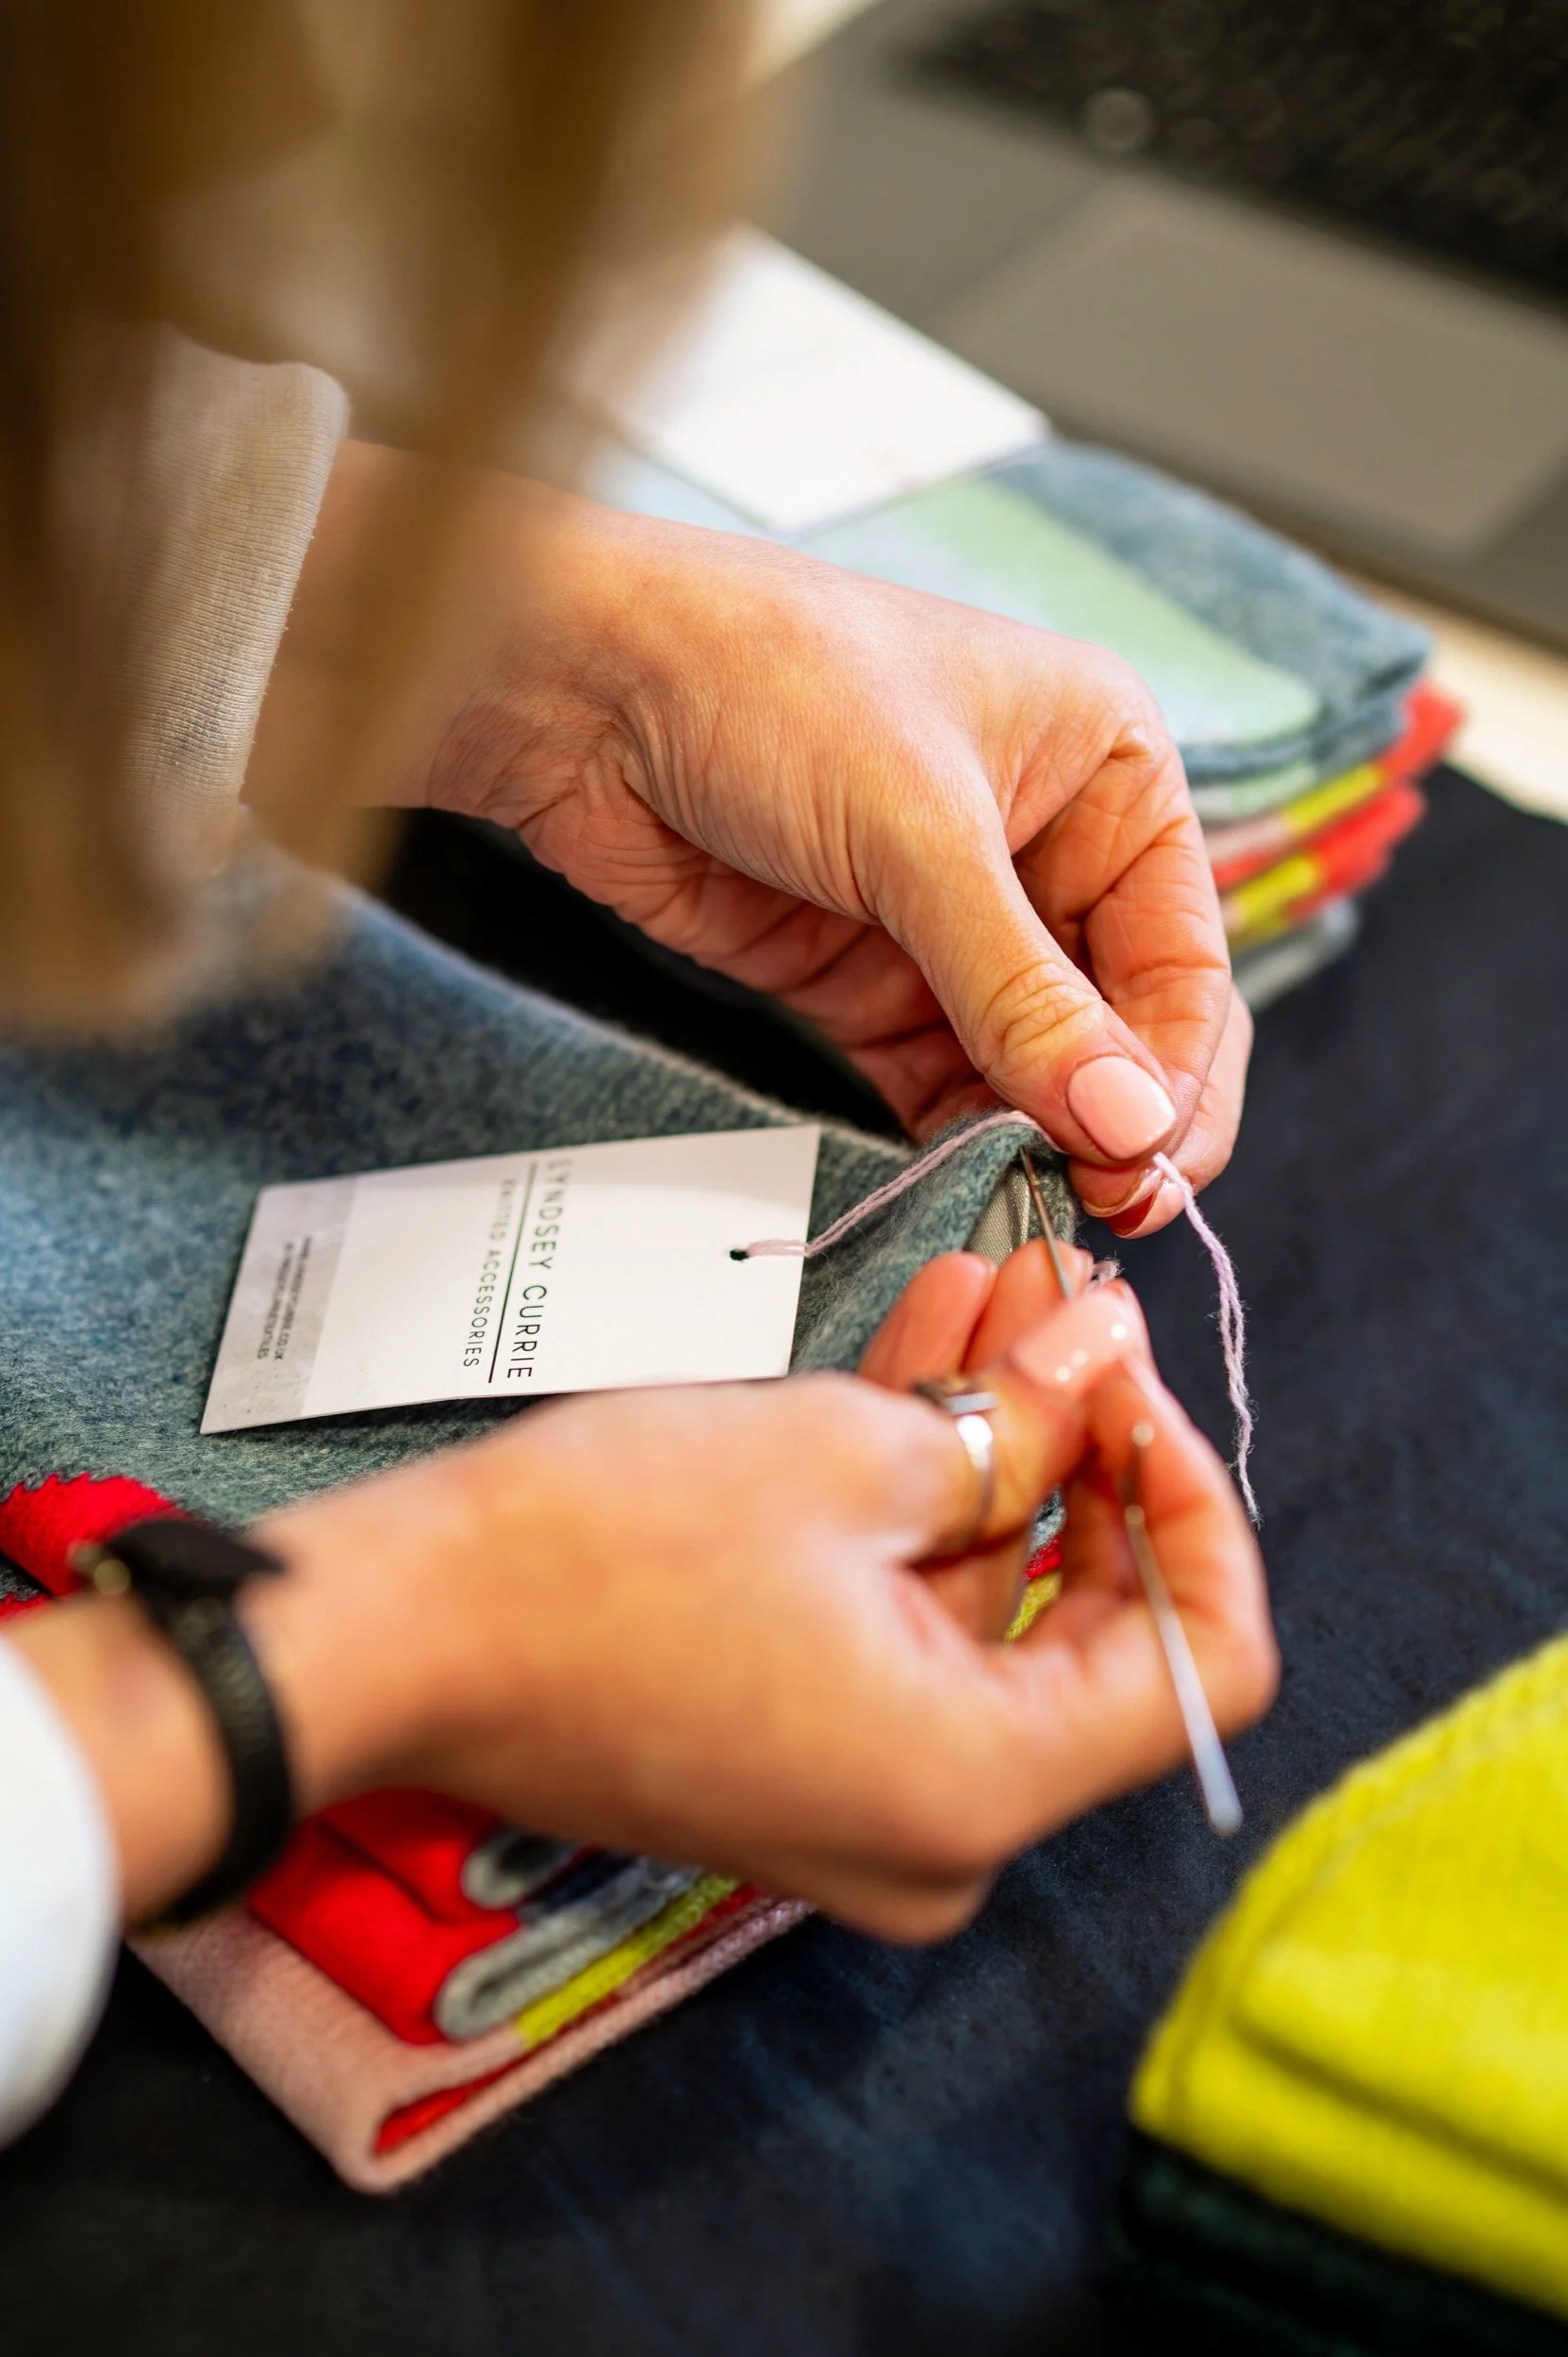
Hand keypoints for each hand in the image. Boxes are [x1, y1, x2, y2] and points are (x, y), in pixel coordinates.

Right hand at [12, 1253, 1273, 1935]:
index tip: (1136, 1378)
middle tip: (1067, 1297)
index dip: (1196, 1499)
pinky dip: (914, 1496)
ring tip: (1000, 1282)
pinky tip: (925, 1347)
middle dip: (1082, 1439)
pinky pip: (896, 1618)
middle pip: (1089, 1623)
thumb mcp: (845, 1454)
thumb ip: (1017, 1415)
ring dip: (992, 1438)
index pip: (1203, 1664)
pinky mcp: (791, 1744)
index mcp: (982, 1786)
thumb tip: (1108, 1352)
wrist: (395, 1632)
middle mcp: (941, 1829)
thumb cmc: (608, 1554)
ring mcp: (860, 1795)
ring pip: (982, 1599)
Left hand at [252, 447, 1246, 1228]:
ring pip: (1037, 1068)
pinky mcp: (872, 978)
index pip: (1187, 958)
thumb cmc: (765, 681)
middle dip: (1117, 1121)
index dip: (1177, 1076)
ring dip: (1037, 1141)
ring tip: (1030, 1212)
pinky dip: (957, 1136)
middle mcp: (1050, 847)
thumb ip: (1023, 994)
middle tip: (1102, 1212)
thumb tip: (1130, 1127)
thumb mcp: (918, 833)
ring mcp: (957, 921)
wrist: (578, 686)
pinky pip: (943, 1081)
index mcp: (1109, 772)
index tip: (1150, 1170)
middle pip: (1125, 1026)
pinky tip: (964, 1182)